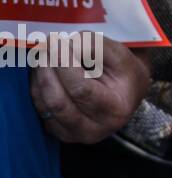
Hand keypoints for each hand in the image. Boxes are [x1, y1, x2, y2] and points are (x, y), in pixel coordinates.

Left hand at [30, 36, 149, 143]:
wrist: (128, 92)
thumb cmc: (125, 72)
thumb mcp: (120, 55)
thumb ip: (96, 46)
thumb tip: (67, 44)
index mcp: (115, 110)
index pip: (81, 89)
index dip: (65, 64)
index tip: (58, 42)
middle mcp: (95, 129)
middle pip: (58, 101)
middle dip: (48, 70)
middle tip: (46, 46)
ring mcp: (75, 135)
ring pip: (45, 105)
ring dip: (39, 77)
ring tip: (44, 55)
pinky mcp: (60, 133)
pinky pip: (40, 110)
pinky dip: (38, 88)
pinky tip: (45, 71)